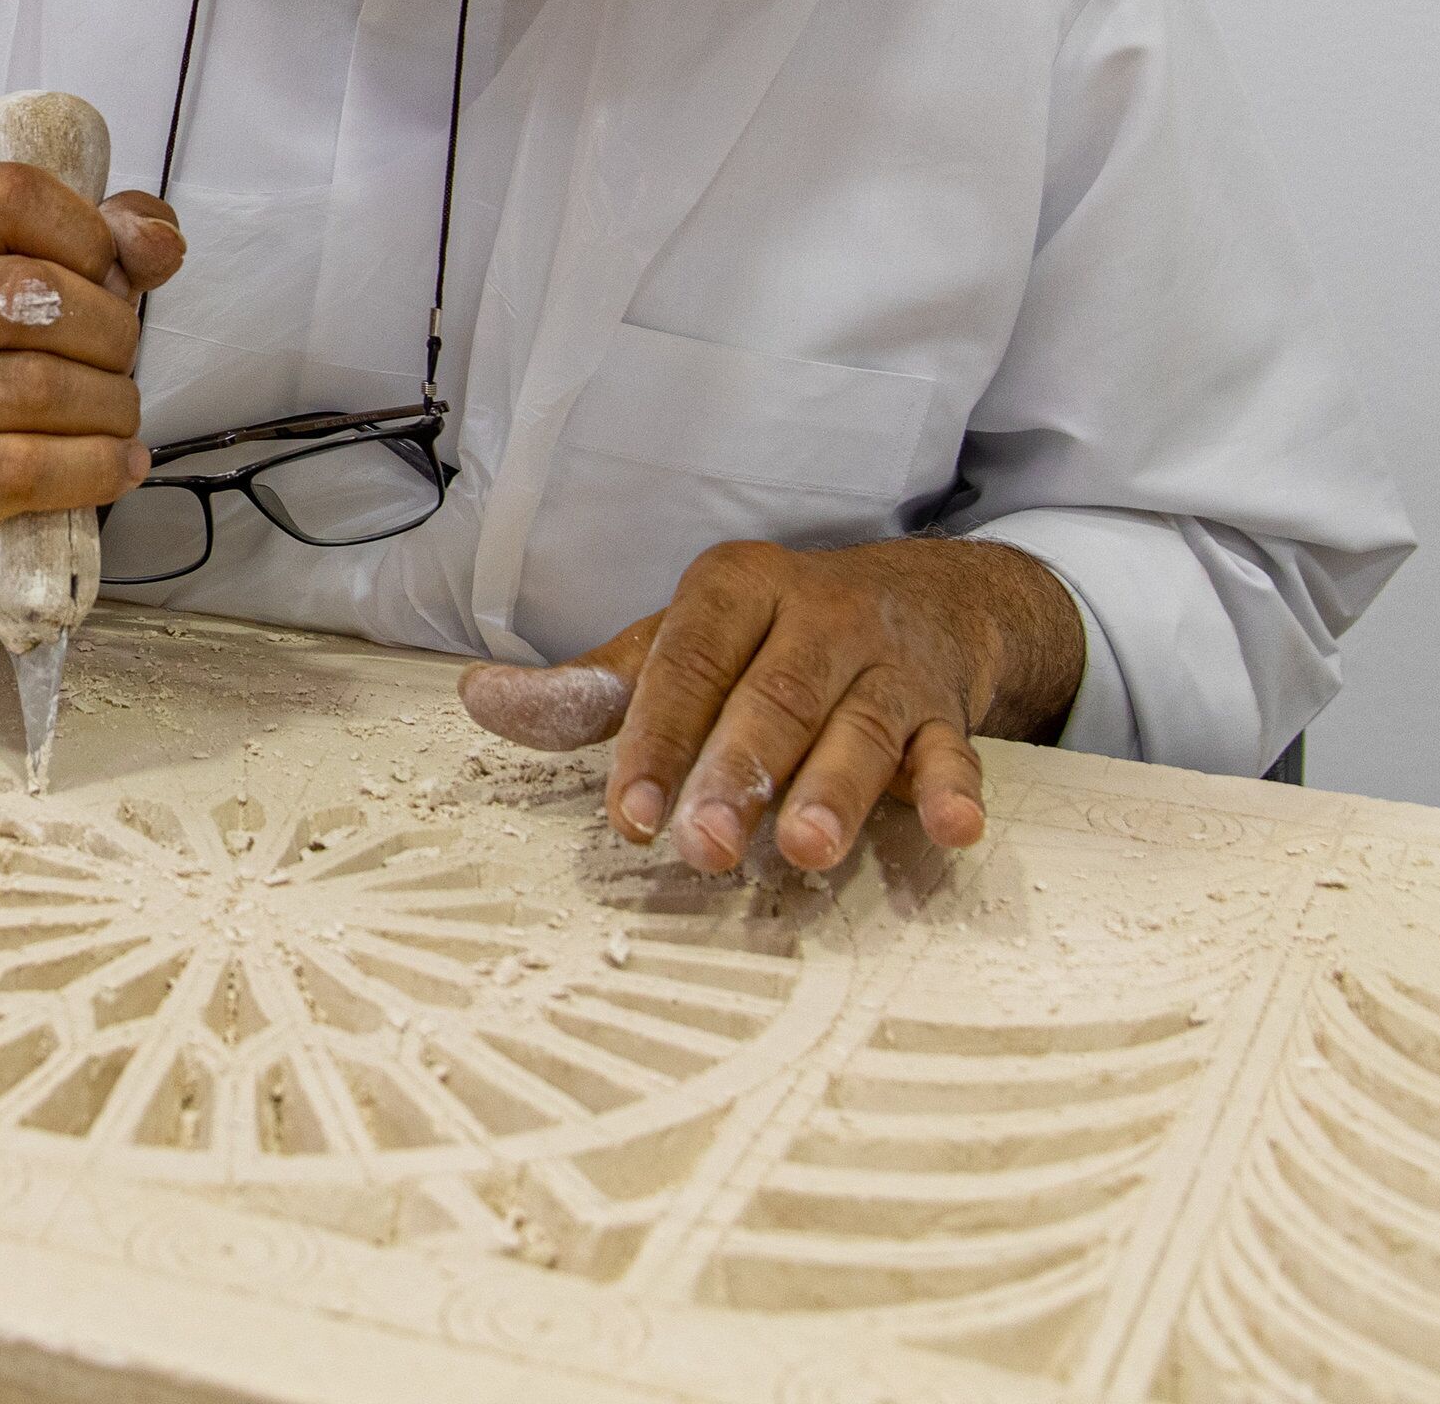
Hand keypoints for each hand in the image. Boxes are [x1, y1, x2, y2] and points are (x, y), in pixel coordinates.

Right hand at [0, 169, 184, 615]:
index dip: (85, 231)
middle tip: (117, 361)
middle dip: (110, 332)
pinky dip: (95, 467)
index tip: (106, 274)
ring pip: (40, 387)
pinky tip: (117, 465)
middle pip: (34, 294)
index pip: (9, 196)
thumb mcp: (37, 287)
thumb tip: (159, 242)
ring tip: (118, 418)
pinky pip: (28, 469)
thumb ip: (109, 245)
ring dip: (112, 406)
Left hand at [455, 537, 1082, 873]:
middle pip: (772, 699)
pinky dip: (957, 790)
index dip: (656, 739)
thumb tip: (482, 700)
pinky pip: (954, 751)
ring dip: (835, 790)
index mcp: (735, 591)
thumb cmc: (768, 639)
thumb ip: (591, 689)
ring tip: (805, 849)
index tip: (630, 815)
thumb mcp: (680, 645)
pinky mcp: (947, 713)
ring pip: (860, 728)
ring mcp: (888, 665)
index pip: (687, 664)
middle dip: (736, 775)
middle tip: (703, 847)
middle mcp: (816, 617)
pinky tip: (954, 829)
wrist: (924, 599)